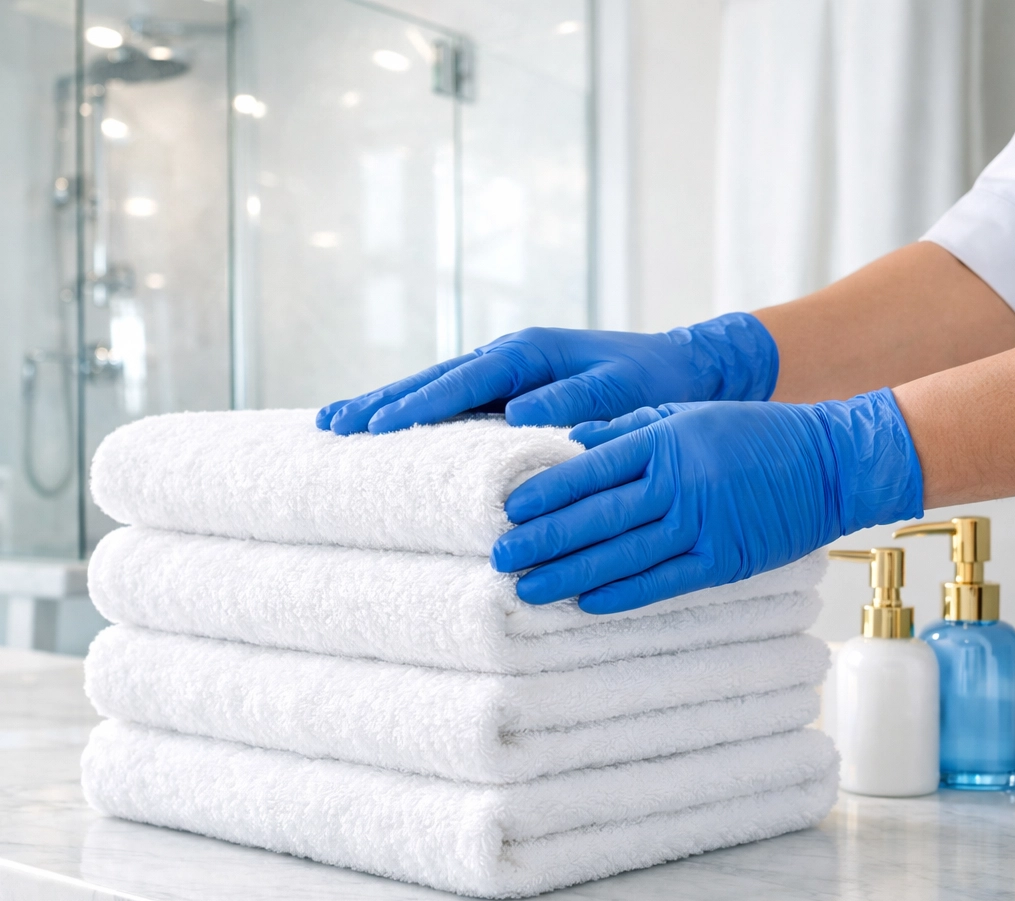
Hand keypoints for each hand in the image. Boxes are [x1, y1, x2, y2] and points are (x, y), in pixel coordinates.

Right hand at [316, 313, 778, 433]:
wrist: (684, 365)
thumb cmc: (654, 382)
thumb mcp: (622, 392)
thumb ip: (576, 401)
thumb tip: (521, 419)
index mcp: (527, 355)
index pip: (458, 383)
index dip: (415, 406)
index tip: (372, 430)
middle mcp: (507, 358)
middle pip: (430, 380)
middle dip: (381, 403)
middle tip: (330, 425)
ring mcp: (506, 373)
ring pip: (434, 388)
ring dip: (388, 405)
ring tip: (339, 424)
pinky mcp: (511, 389)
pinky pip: (454, 401)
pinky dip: (420, 412)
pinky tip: (395, 428)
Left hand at [490, 390, 923, 613]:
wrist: (829, 462)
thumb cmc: (753, 433)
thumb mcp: (688, 414)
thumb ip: (629, 428)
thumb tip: (571, 444)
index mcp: (665, 441)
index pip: (589, 470)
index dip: (544, 493)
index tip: (506, 511)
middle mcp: (678, 483)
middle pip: (596, 516)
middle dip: (543, 540)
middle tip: (500, 558)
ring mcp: (702, 525)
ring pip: (622, 554)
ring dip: (570, 574)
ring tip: (528, 590)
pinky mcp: (725, 561)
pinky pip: (664, 582)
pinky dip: (623, 594)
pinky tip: (588, 603)